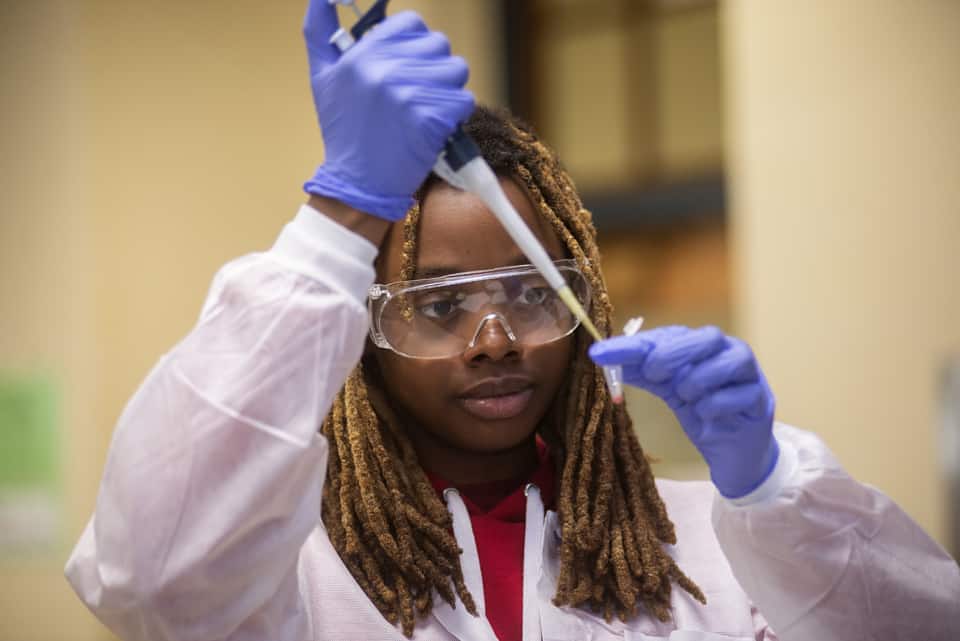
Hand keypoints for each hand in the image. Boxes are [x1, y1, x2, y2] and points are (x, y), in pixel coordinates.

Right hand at [302, 2, 474, 220]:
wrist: (358, 183)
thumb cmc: (344, 131)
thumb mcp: (322, 77)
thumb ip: (319, 31)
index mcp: (362, 55)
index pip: (411, 23)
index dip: (415, 43)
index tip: (407, 65)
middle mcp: (386, 70)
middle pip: (439, 45)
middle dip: (433, 67)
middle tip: (416, 93)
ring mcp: (411, 95)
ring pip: (456, 70)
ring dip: (448, 89)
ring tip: (426, 109)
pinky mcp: (432, 120)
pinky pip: (463, 100)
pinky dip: (455, 114)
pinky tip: (435, 126)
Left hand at [589, 326, 778, 498]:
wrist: (735, 452)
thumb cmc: (702, 412)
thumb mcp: (667, 389)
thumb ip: (640, 370)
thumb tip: (602, 355)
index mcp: (701, 345)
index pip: (667, 335)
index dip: (633, 344)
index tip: (600, 353)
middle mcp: (727, 351)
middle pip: (705, 337)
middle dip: (674, 354)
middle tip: (654, 373)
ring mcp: (749, 374)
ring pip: (725, 363)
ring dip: (697, 383)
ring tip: (688, 399)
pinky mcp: (760, 400)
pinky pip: (736, 396)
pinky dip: (715, 407)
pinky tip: (708, 418)